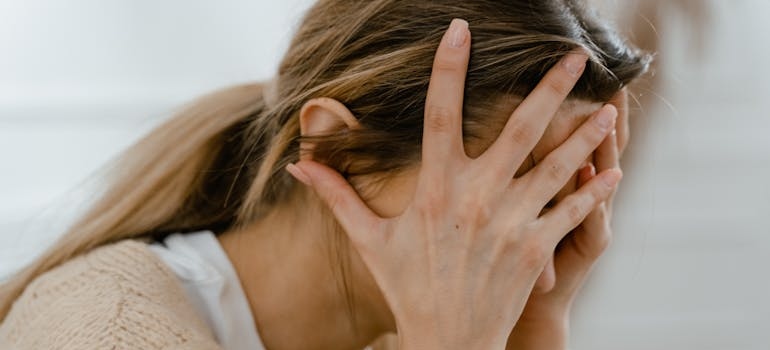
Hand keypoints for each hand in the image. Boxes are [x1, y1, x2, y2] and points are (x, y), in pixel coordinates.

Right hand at [286, 19, 619, 349]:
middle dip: (551, 88)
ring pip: (559, 166)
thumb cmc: (407, 287)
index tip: (460, 30)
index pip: (440, 114)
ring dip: (586, 134)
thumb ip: (337, 196)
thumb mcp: (369, 240)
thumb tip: (299, 164)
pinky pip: (573, 212)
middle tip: (574, 55)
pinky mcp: (536, 249)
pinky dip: (596, 191)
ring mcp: (512, 224)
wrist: (446, 341)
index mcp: (436, 189)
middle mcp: (478, 199)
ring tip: (611, 108)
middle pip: (520, 129)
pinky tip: (614, 170)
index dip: (449, 68)